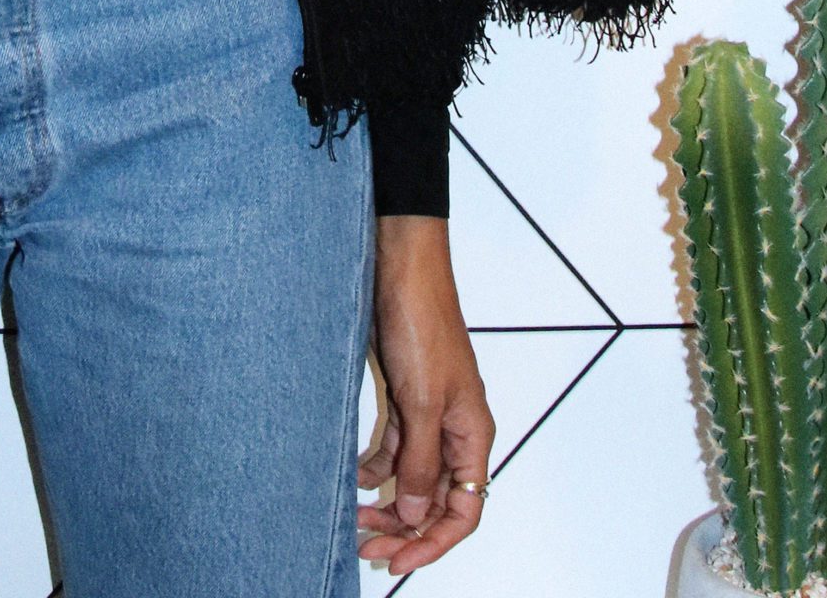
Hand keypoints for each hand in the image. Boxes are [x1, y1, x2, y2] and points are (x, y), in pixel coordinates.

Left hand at [357, 215, 494, 572]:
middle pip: (436, 501)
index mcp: (472, 434)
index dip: (433, 542)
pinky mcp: (405, 399)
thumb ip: (420, 462)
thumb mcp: (422, 400)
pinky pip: (394, 450)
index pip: (465, 511)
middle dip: (405, 529)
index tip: (397, 559)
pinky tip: (354, 480)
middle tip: (367, 547)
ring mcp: (429, 415)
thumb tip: (413, 516)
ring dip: (387, 504)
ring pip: (412, 479)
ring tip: (354, 521)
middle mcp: (455, 431)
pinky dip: (376, 470)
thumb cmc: (421, 322)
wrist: (400, 266)